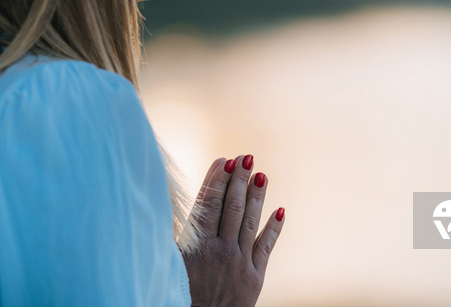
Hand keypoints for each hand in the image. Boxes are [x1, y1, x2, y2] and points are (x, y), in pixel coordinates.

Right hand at [181, 155, 284, 306]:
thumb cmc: (177, 295)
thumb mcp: (169, 263)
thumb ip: (178, 234)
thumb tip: (173, 205)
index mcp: (196, 246)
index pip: (208, 203)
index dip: (217, 180)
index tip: (224, 160)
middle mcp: (219, 251)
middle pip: (231, 207)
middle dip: (239, 180)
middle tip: (246, 157)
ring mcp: (239, 263)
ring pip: (250, 221)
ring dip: (257, 195)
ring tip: (261, 174)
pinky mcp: (254, 278)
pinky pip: (266, 247)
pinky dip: (273, 227)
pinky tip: (280, 210)